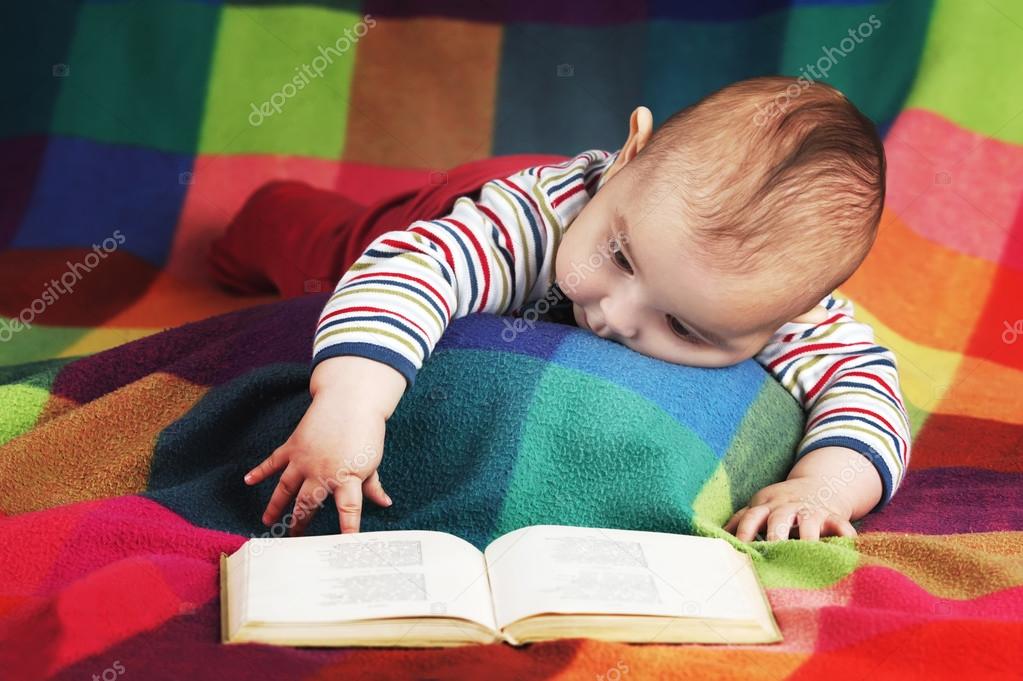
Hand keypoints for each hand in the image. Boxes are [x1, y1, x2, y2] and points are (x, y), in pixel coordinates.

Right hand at [243, 356, 406, 535]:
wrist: (350, 400)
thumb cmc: (366, 431)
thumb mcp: (372, 460)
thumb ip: (373, 485)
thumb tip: (385, 503)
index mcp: (347, 477)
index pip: (348, 510)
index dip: (347, 528)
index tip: (345, 545)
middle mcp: (323, 472)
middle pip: (308, 504)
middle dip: (300, 523)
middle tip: (294, 540)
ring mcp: (305, 459)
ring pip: (285, 488)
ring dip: (276, 506)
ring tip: (267, 521)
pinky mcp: (294, 446)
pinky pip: (274, 461)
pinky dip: (260, 470)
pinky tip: (248, 480)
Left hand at [723, 476, 857, 541]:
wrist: (818, 485)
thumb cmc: (780, 505)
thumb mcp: (759, 508)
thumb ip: (740, 522)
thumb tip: (715, 537)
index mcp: (766, 507)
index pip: (751, 518)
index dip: (746, 533)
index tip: (741, 551)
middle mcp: (787, 508)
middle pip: (779, 519)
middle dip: (776, 534)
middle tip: (773, 551)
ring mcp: (811, 510)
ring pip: (810, 521)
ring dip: (809, 536)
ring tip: (807, 553)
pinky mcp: (833, 516)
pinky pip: (841, 524)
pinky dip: (845, 533)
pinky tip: (848, 545)